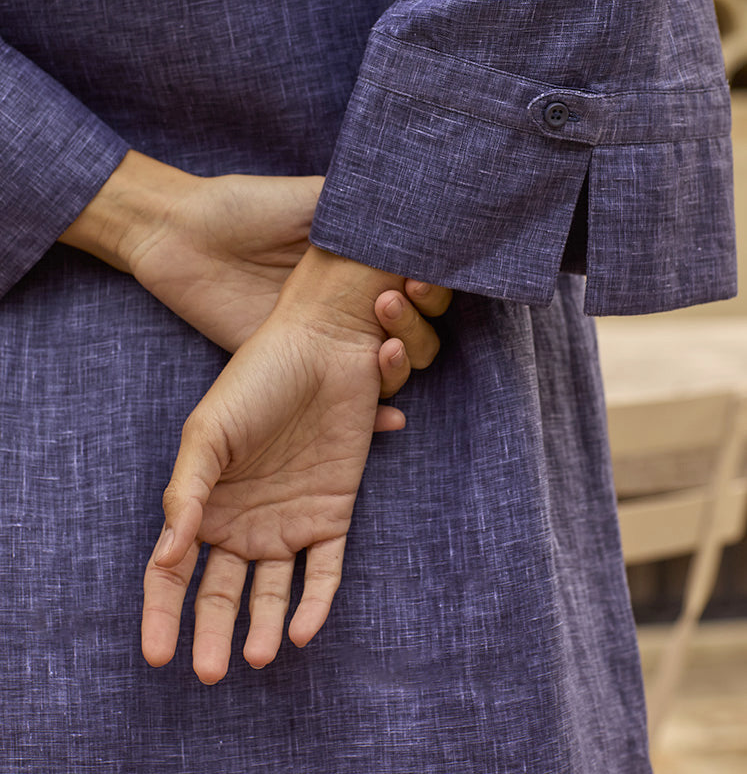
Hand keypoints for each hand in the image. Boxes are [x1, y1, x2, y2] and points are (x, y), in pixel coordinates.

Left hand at [59, 151, 450, 404]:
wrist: (181, 237)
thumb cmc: (247, 207)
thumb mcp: (313, 197)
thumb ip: (363, 206)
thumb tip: (417, 205)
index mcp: (361, 262)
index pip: (417, 281)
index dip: (431, 286)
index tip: (420, 279)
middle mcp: (351, 302)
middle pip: (414, 326)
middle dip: (420, 322)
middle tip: (396, 302)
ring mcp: (324, 338)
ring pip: (392, 364)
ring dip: (404, 360)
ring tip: (385, 349)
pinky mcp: (292, 365)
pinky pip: (349, 399)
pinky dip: (378, 411)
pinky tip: (388, 417)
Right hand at [141, 247, 409, 681]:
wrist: (323, 345)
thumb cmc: (257, 378)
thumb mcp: (209, 431)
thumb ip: (186, 491)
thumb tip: (167, 555)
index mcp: (202, 502)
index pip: (172, 570)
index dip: (161, 613)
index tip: (157, 654)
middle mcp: (242, 519)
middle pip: (221, 593)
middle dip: (212, 635)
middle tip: (208, 672)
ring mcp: (287, 520)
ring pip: (272, 593)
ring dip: (264, 627)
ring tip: (257, 655)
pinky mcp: (332, 513)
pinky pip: (324, 571)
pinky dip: (314, 602)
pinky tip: (301, 629)